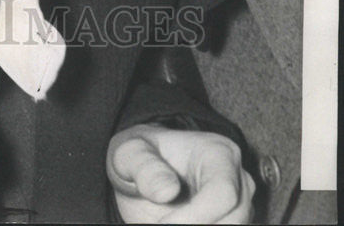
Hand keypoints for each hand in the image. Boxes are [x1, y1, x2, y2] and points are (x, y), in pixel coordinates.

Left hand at [107, 124, 254, 222]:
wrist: (146, 171)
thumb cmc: (141, 156)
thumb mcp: (131, 152)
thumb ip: (145, 167)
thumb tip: (168, 191)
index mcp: (218, 152)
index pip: (222, 192)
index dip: (196, 216)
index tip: (162, 225)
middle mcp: (237, 180)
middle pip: (233, 220)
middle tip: (159, 224)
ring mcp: (238, 206)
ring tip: (161, 220)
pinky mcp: (231, 223)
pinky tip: (169, 224)